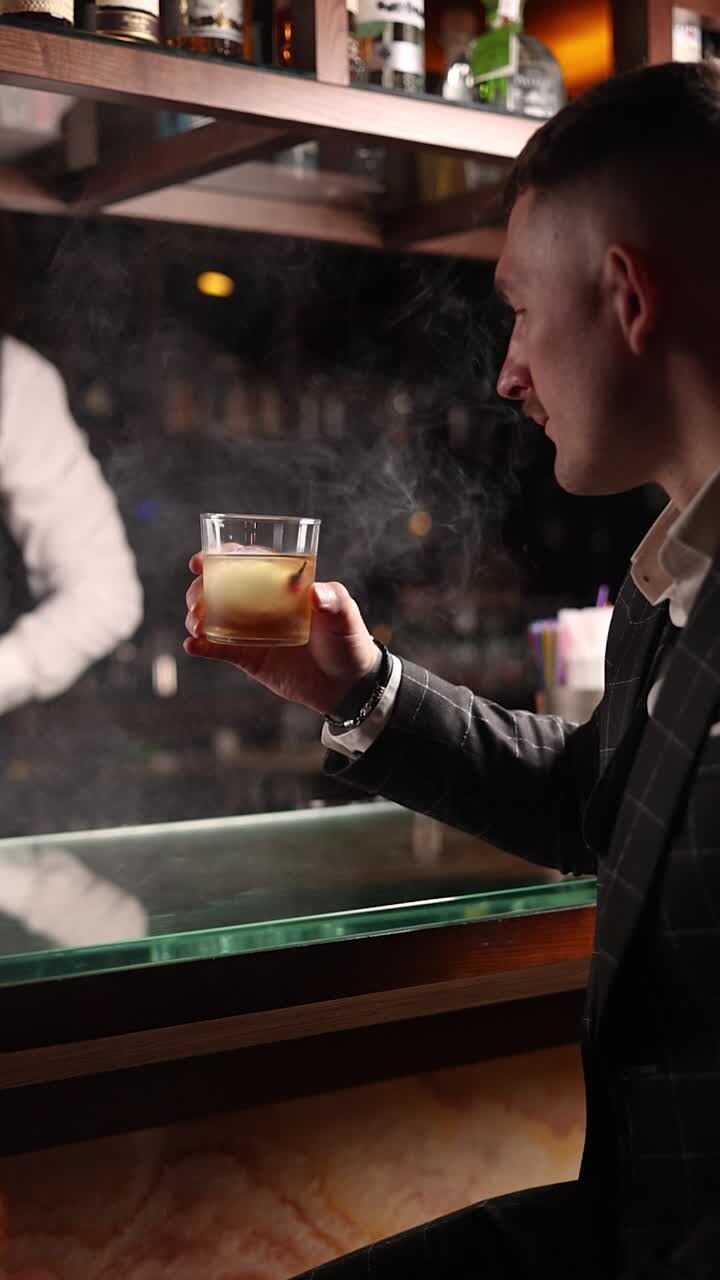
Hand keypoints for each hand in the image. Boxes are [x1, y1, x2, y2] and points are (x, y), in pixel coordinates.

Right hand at [184, 553, 378, 714]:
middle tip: (197, 597)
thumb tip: (316, 591)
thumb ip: (334, 601)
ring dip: (197, 615)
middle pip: (222, 588)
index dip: (223, 557)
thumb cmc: (348, 641)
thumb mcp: (346, 617)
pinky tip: (193, 645)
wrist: (346, 685)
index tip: (203, 560)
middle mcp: (262, 604)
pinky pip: (219, 649)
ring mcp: (252, 630)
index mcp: (282, 585)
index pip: (249, 563)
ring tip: (196, 622)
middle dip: (201, 587)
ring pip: (214, 616)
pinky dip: (202, 646)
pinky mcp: (248, 657)